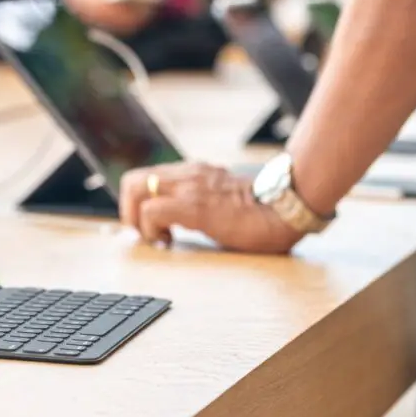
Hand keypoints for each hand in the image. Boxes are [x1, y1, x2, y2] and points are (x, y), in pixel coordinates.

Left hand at [118, 162, 302, 252]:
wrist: (287, 209)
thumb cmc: (264, 211)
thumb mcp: (224, 200)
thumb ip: (204, 201)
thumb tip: (186, 222)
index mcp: (194, 172)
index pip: (147, 177)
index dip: (139, 204)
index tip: (151, 227)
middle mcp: (187, 173)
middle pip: (132, 180)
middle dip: (128, 211)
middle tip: (145, 235)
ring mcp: (189, 186)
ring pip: (136, 188)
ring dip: (136, 219)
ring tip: (157, 240)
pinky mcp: (194, 205)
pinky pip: (152, 212)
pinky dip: (150, 231)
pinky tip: (169, 243)